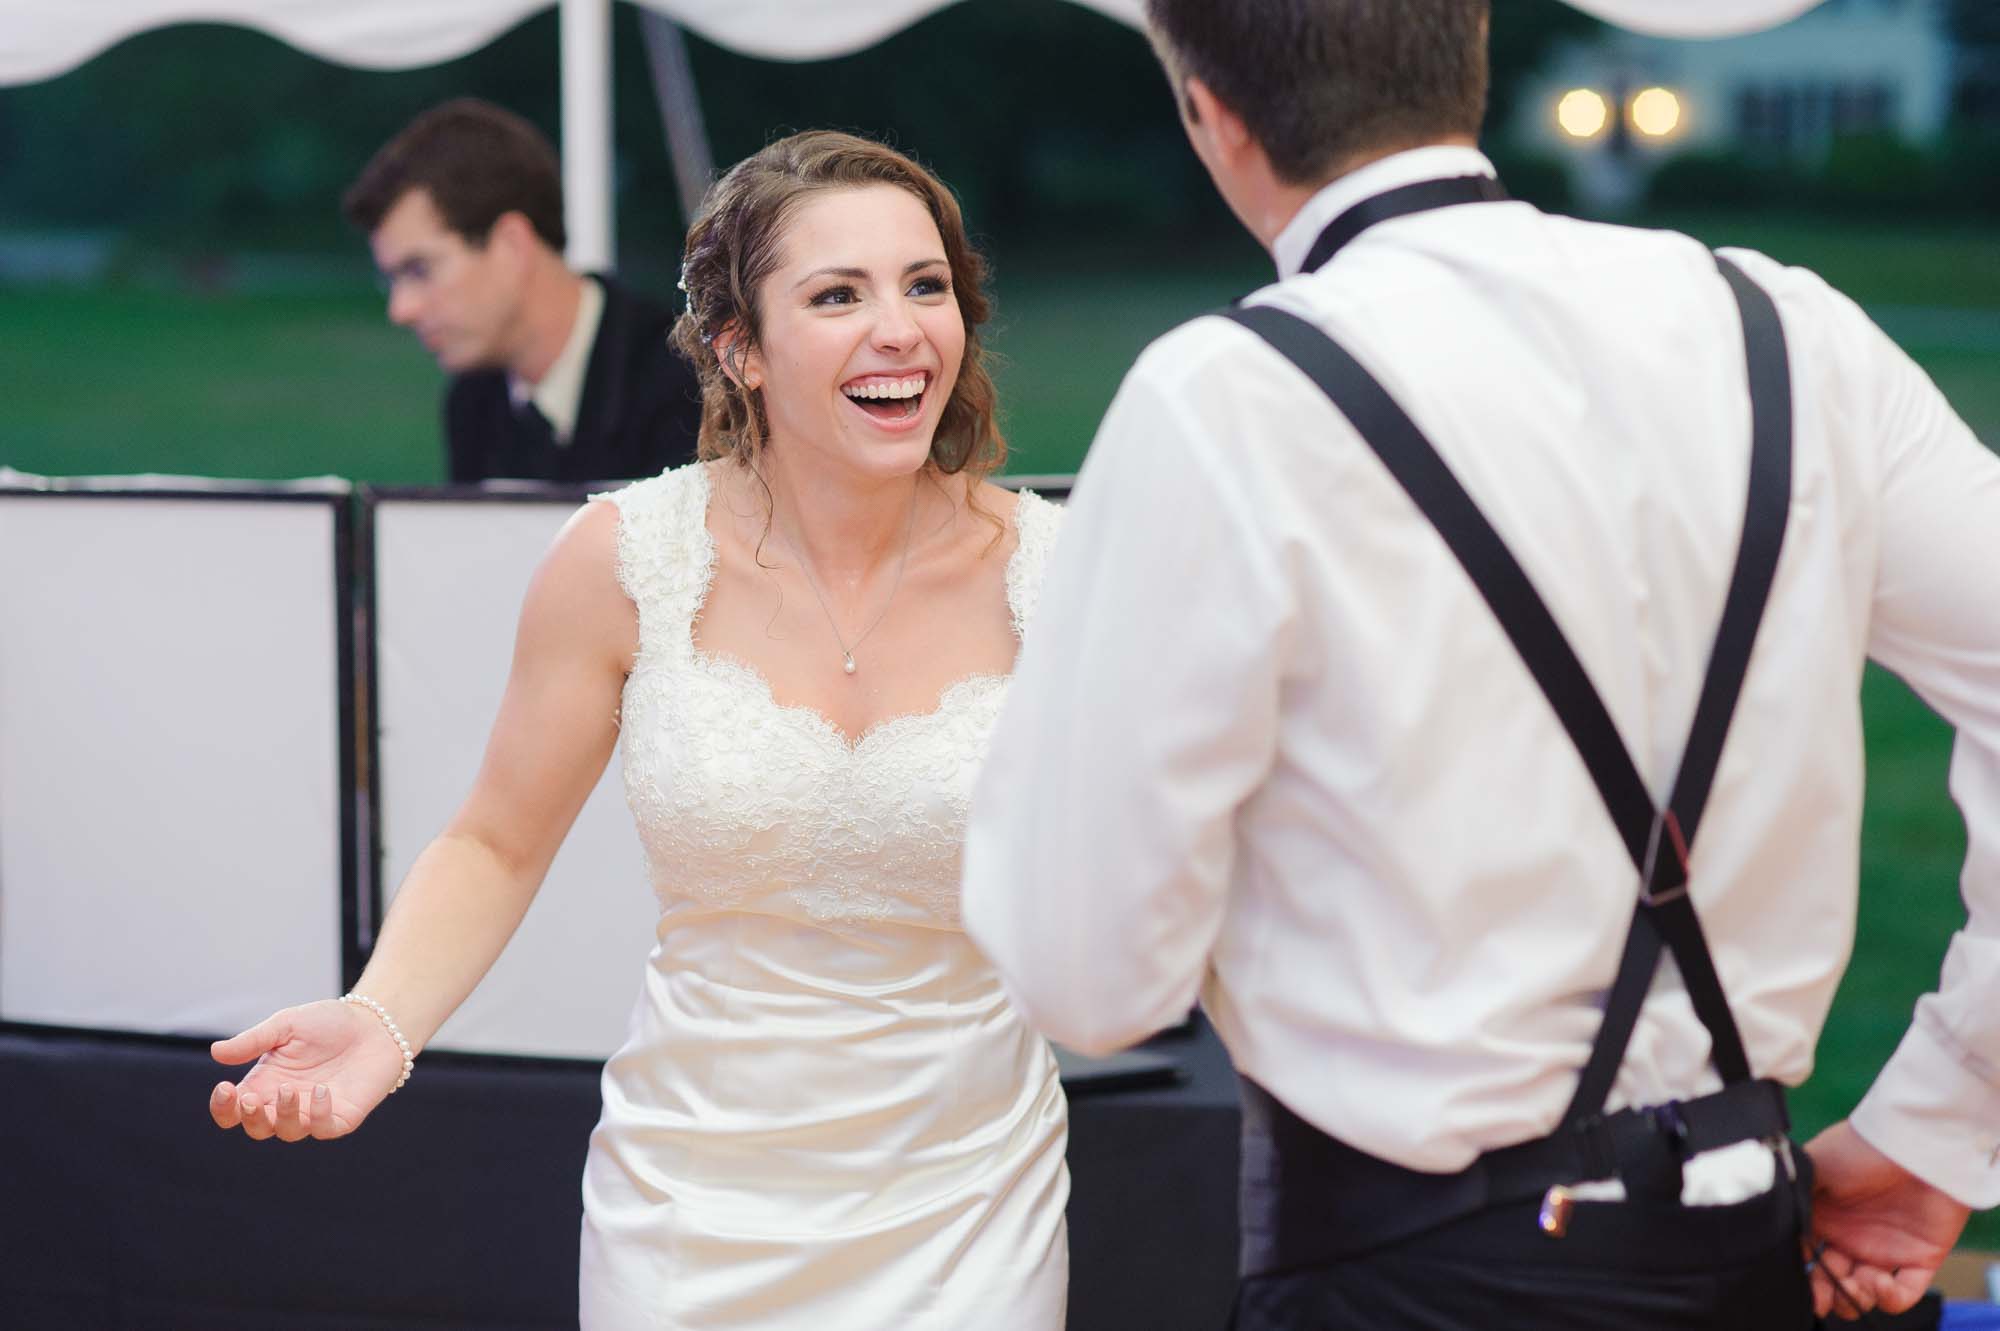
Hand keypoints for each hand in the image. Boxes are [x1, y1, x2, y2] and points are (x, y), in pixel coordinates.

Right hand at [208, 999, 406, 1142]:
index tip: (224, 1088)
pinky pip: (324, 1128)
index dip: (223, 1108)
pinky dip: (319, 1115)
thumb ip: (254, 1040)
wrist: (375, 1023)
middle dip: (250, 1118)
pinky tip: (321, 1091)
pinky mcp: (342, 1117)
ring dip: (284, 1115)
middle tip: (250, 1099)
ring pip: (288, 1132)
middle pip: (257, 1128)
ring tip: (289, 1089)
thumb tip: (216, 1052)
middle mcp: (286, 1103)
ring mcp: (314, 1112)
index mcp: (266, 1083)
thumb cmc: (328, 1024)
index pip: (234, 1110)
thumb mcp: (286, 1025)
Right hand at [1802, 1120, 1969, 1319]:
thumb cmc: (1858, 1149)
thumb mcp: (1811, 1167)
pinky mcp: (1918, 1259)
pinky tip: (1880, 1283)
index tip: (1799, 1285)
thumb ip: (1791, 1199)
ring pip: (1866, 1293)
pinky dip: (1891, 1299)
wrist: (1910, 1144)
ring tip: (1858, 1285)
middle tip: (1826, 1299)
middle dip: (1828, 1297)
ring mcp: (1885, 1250)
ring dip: (1857, 1299)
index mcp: (1824, 1219)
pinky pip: (1904, 1293)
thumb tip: (1770, 1228)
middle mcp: (1851, 1238)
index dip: (1804, 1277)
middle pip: (1835, 1282)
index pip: (1809, 1259)